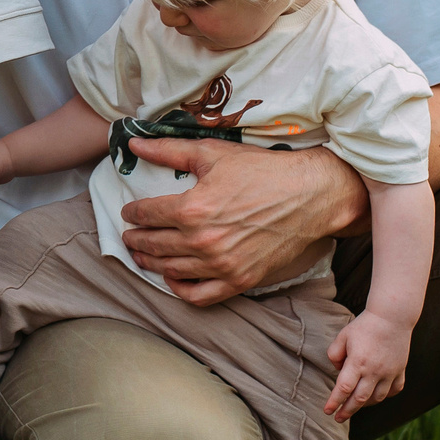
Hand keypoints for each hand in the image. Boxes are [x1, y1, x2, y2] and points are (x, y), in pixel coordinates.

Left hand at [115, 140, 366, 306]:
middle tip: (130, 236)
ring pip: (170, 270)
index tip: (130, 213)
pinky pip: (199, 296)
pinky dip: (180, 289)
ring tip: (143, 256)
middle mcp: (202, 241)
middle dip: (136, 240)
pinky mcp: (240, 280)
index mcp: (191, 208)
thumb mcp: (213, 153)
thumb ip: (169, 150)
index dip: (133, 213)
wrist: (309, 196)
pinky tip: (173, 278)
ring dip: (150, 264)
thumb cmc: (263, 171)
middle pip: (153, 245)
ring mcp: (221, 265)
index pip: (146, 214)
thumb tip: (134, 143)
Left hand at [324, 310, 410, 418]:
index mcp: (358, 362)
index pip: (343, 389)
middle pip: (359, 399)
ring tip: (355, 405)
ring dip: (364, 405)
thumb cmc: (364, 326)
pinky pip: (394, 391)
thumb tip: (338, 371)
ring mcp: (390, 372)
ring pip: (377, 398)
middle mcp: (374, 371)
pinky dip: (385, 395)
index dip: (335, 402)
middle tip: (338, 418)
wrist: (392, 317)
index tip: (327, 411)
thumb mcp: (343, 336)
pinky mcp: (400, 371)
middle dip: (347, 411)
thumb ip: (334, 355)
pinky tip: (376, 394)